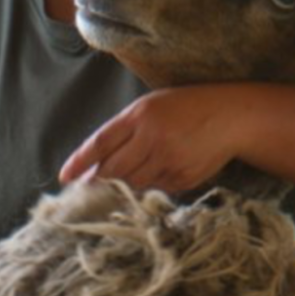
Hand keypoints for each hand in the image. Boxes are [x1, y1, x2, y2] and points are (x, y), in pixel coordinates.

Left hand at [58, 86, 243, 192]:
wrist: (229, 116)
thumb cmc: (183, 108)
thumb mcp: (150, 107)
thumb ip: (123, 131)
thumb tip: (96, 164)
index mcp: (139, 115)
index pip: (100, 143)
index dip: (79, 162)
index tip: (64, 177)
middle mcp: (151, 138)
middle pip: (113, 169)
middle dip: (99, 179)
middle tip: (90, 184)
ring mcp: (168, 160)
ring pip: (132, 182)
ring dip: (125, 181)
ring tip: (135, 168)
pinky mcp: (183, 178)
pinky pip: (155, 188)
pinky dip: (150, 182)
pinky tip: (161, 167)